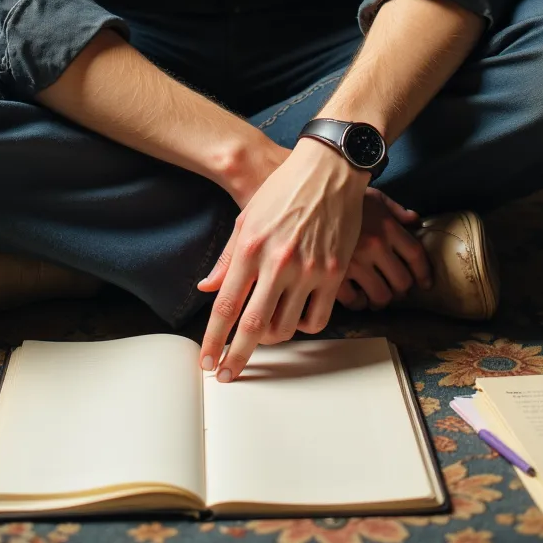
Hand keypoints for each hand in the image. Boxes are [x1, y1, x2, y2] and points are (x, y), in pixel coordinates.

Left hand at [196, 138, 368, 381]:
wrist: (328, 169)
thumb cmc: (283, 189)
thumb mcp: (247, 218)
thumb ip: (228, 258)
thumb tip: (207, 288)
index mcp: (251, 247)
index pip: (226, 305)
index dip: (214, 340)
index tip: (207, 361)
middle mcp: (278, 262)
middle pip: (254, 326)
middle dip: (236, 357)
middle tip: (227, 373)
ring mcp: (309, 269)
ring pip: (286, 327)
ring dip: (271, 340)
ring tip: (264, 335)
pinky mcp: (335, 272)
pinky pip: (318, 318)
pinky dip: (303, 327)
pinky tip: (295, 319)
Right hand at [334, 189, 433, 310]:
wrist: (309, 196)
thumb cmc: (343, 197)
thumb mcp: (374, 196)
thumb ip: (396, 210)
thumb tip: (416, 221)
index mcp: (386, 226)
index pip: (415, 255)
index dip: (424, 273)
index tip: (425, 283)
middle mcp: (374, 245)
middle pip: (402, 281)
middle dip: (402, 289)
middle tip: (395, 288)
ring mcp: (354, 261)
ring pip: (381, 296)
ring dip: (382, 298)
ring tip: (376, 294)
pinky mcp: (334, 274)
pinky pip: (354, 300)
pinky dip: (358, 302)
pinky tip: (356, 294)